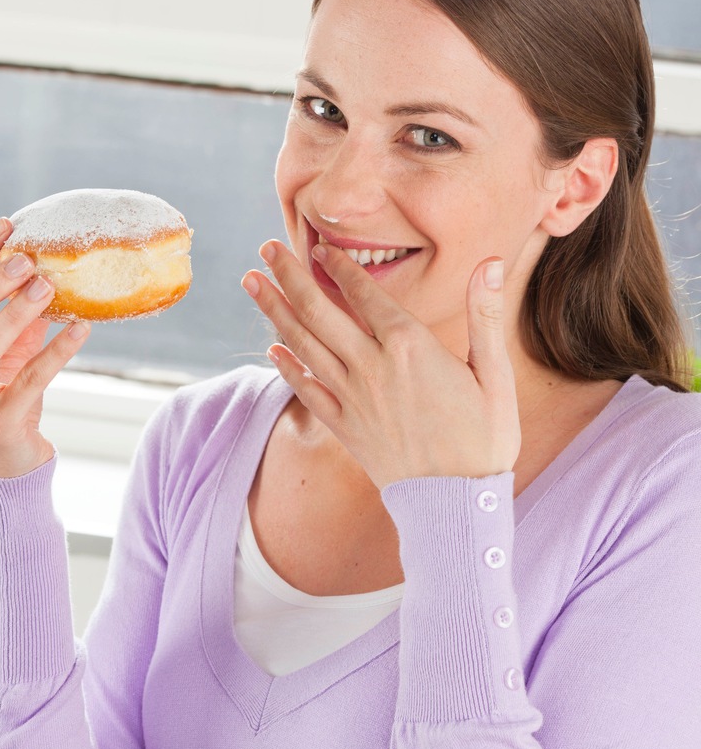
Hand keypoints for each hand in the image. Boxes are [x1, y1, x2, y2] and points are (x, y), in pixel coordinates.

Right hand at [0, 218, 90, 477]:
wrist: (6, 460)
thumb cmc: (3, 390)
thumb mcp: (4, 346)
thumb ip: (15, 309)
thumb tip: (47, 259)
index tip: (4, 226)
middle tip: (25, 261)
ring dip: (15, 316)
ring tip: (48, 288)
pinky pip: (28, 383)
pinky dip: (56, 352)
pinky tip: (81, 329)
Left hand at [241, 240, 520, 489]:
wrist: (455, 505)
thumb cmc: (485, 440)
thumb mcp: (496, 375)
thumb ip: (486, 315)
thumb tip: (491, 263)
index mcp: (411, 347)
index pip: (364, 293)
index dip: (338, 264)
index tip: (318, 243)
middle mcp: (373, 367)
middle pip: (320, 311)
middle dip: (290, 275)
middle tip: (267, 247)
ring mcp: (353, 398)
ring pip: (304, 344)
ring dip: (275, 310)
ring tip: (251, 282)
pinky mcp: (344, 427)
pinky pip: (306, 390)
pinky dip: (286, 367)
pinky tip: (271, 349)